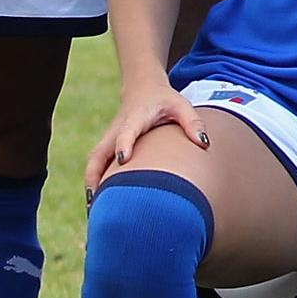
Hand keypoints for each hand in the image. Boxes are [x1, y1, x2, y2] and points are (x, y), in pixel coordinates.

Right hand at [83, 84, 207, 197]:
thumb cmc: (165, 100)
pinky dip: (94, 180)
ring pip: (94, 161)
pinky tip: (97, 201)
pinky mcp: (108, 146)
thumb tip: (204, 143)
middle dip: (96, 174)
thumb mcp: (181, 105)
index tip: (123, 160)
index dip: (124, 144)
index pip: (127, 131)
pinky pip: (97, 164)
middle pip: (100, 152)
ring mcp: (110, 138)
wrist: (143, 88)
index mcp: (136, 117)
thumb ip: (193, 122)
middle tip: (97, 199)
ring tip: (93, 208)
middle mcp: (117, 129)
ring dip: (92, 182)